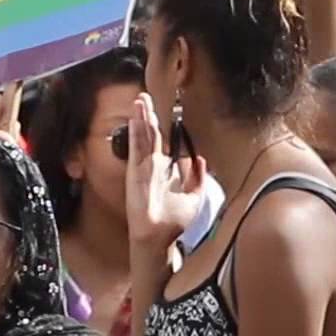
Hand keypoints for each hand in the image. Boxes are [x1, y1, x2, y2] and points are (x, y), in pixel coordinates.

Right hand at [125, 92, 208, 251]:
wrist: (160, 238)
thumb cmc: (174, 221)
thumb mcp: (194, 197)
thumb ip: (197, 177)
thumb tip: (200, 158)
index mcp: (165, 170)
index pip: (162, 142)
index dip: (161, 125)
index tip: (161, 109)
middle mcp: (152, 166)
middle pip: (150, 135)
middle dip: (148, 116)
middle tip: (144, 97)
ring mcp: (143, 168)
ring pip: (143, 138)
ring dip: (141, 118)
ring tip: (140, 100)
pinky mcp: (136, 173)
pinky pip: (137, 149)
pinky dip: (136, 133)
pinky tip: (136, 120)